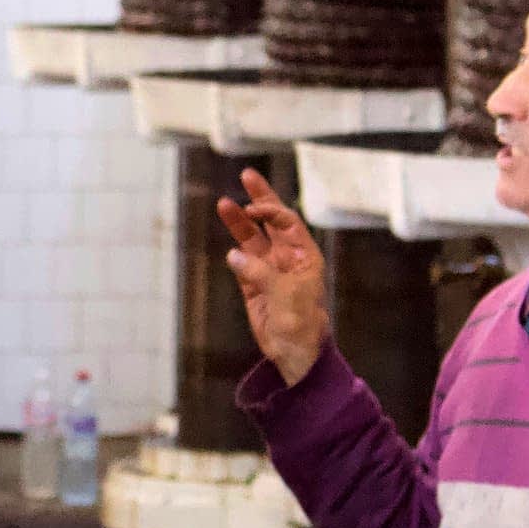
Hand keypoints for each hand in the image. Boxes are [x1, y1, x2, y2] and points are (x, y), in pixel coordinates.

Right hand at [216, 168, 329, 386]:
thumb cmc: (302, 322)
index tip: (252, 207)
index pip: (286, 222)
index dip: (270, 210)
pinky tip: (229, 249)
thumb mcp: (285, 294)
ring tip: (223, 203)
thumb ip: (259, 272)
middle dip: (260, 198)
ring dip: (239, 223)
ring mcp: (269, 270)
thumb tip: (233, 255)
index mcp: (304, 254)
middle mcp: (287, 257)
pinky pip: (242, 264)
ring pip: (252, 239)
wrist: (295, 352)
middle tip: (247, 175)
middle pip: (271, 221)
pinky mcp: (254, 287)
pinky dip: (235, 256)